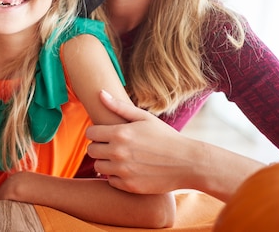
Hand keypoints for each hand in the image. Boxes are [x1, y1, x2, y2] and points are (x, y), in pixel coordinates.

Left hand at [86, 91, 266, 200]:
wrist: (188, 163)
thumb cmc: (166, 137)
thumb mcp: (144, 118)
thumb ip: (119, 107)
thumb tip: (100, 93)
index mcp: (120, 133)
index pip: (90, 133)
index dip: (96, 133)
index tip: (105, 134)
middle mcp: (118, 152)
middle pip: (91, 150)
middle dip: (99, 147)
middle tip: (112, 146)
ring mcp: (123, 171)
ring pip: (98, 166)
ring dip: (105, 162)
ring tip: (120, 158)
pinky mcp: (129, 186)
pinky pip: (110, 181)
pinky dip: (116, 176)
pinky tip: (128, 170)